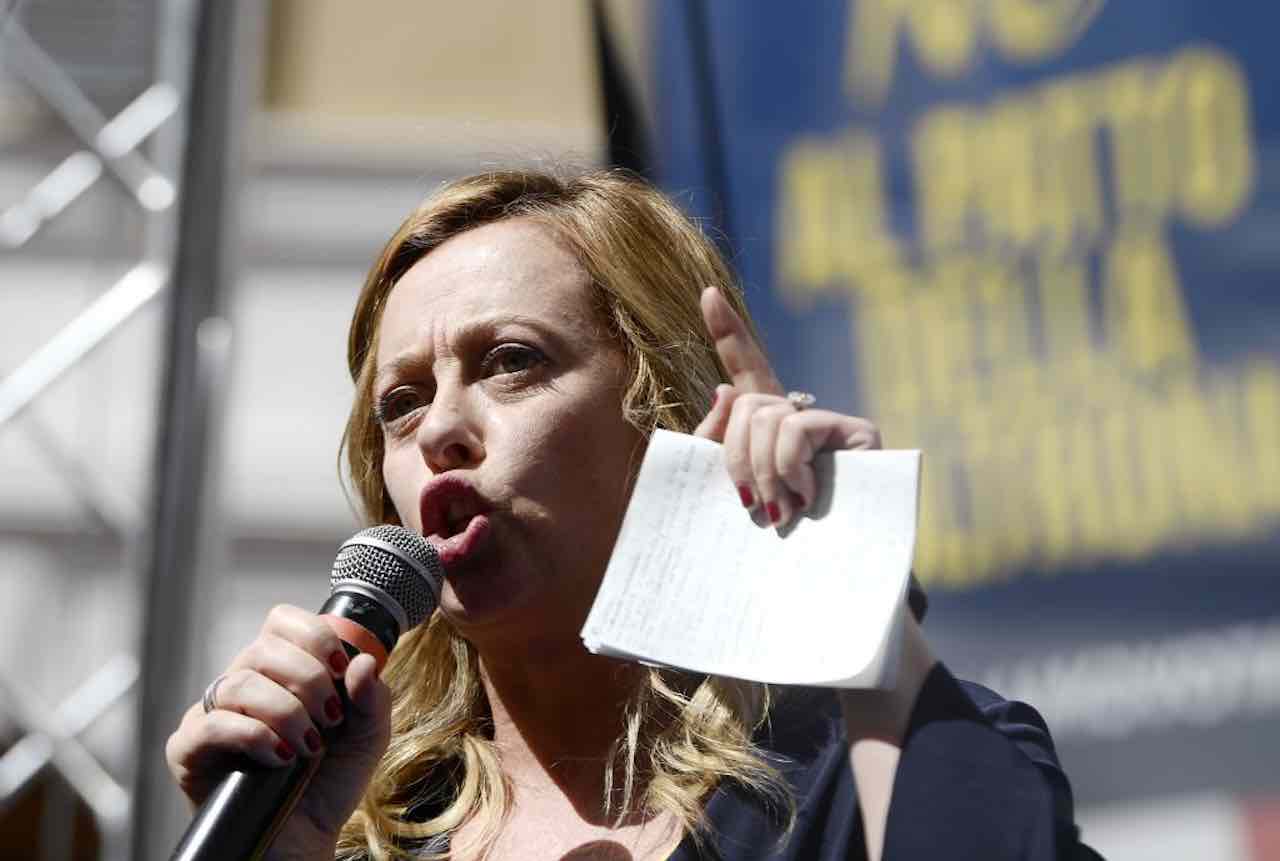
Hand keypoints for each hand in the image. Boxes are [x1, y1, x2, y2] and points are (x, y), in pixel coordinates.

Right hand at [165, 604, 391, 855]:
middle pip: (263, 647)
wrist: (303, 840)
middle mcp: (241, 684)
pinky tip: (280, 757)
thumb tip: (364, 663)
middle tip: (330, 718)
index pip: (282, 621)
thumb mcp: (367, 737)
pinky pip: (211, 724)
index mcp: (279, 670)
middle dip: (309, 680)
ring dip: (286, 712)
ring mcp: (210, 715)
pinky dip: (254, 735)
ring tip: (308, 746)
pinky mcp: (188, 751)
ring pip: (240, 682)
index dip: (314, 636)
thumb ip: (373, 698)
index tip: (340, 667)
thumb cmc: (330, 783)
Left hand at [693, 287, 881, 527]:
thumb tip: (724, 390)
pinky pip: (796, 429)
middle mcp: (802, 417)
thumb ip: (721, 444)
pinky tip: (806, 496)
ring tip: (782, 511)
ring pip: (766, 416)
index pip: (747, 370)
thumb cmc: (783, 542)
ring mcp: (832, 423)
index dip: (728, 331)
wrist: (836, 579)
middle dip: (736, 457)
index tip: (707, 293)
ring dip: (764, 471)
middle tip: (752, 505)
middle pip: (746, 404)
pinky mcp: (859, 432)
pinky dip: (789, 466)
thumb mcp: (738, 491)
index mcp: (770, 429)